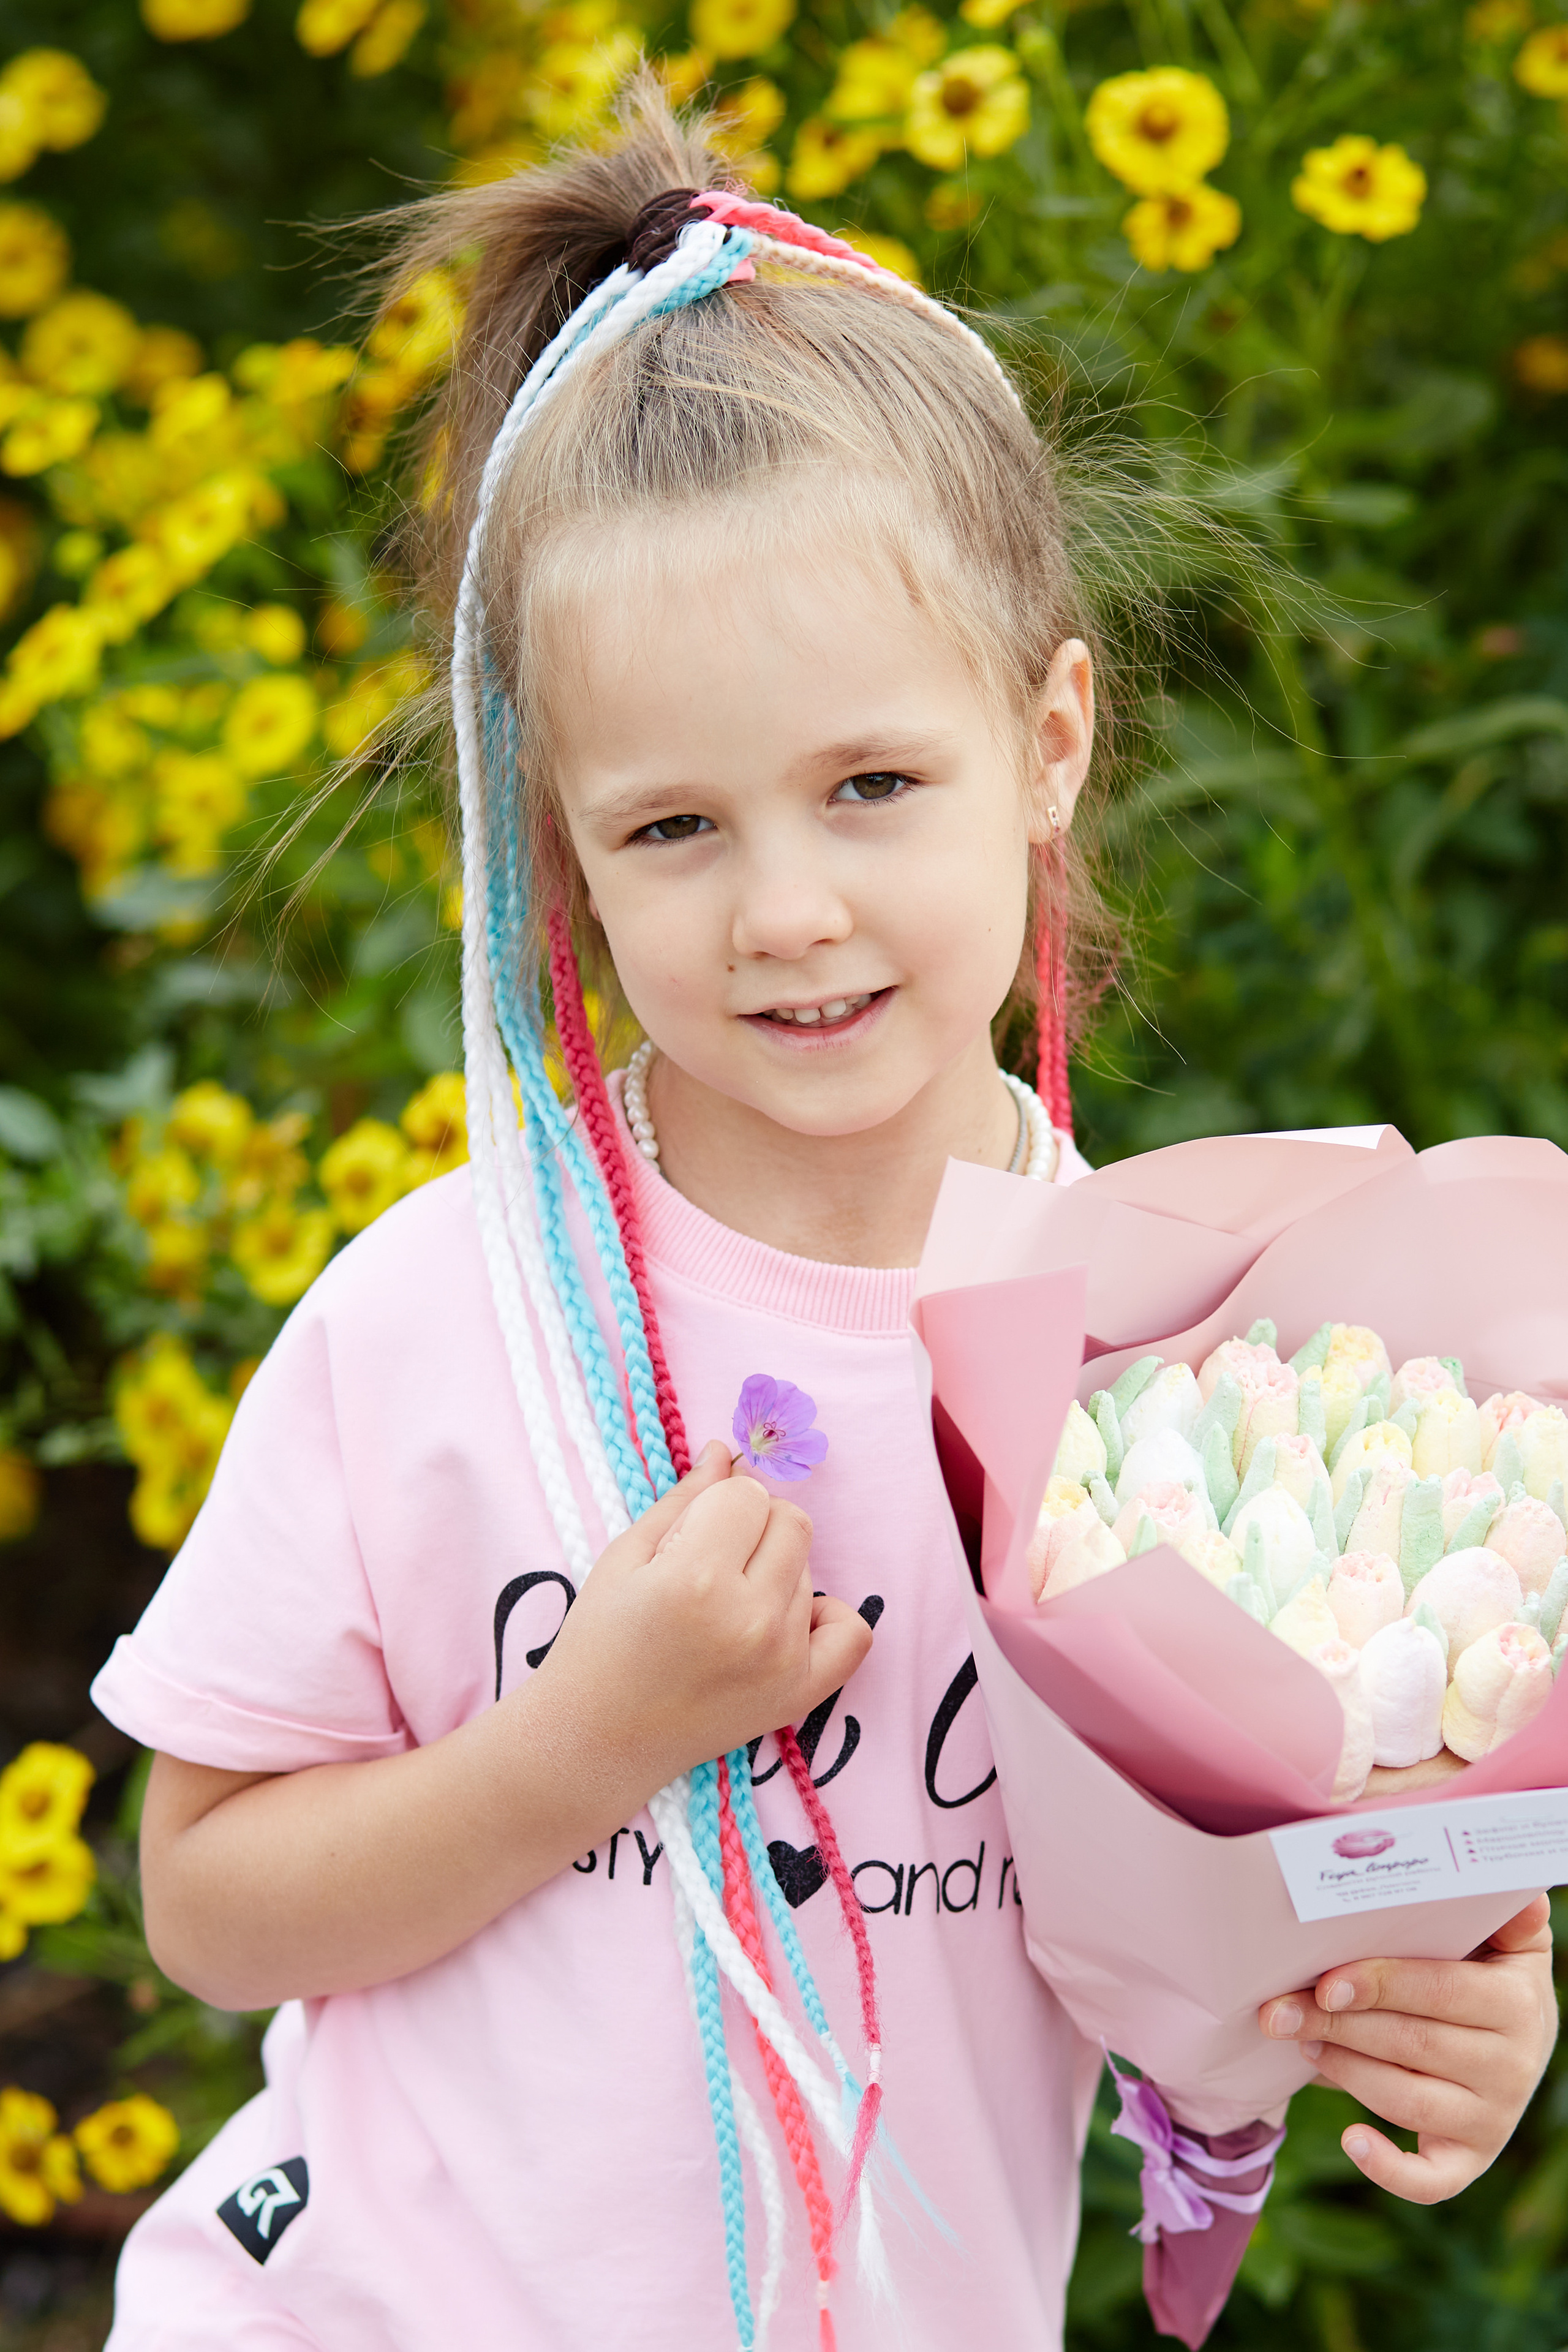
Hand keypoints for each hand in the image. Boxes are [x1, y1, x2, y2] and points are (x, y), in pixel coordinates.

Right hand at [541, 1439, 872, 1792]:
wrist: (596, 1741)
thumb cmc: (598, 1643)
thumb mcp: (625, 1558)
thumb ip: (684, 1499)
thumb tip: (726, 1452)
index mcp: (697, 1578)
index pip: (747, 1494)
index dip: (717, 1505)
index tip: (690, 1536)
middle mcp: (750, 1618)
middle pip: (790, 1522)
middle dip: (752, 1528)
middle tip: (709, 1564)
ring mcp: (782, 1659)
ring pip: (808, 1568)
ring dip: (773, 1572)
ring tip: (724, 1607)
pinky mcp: (800, 1695)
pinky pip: (853, 1633)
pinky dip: (825, 1616)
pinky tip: (786, 1619)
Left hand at [1259, 1896, 1558, 2202]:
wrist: (1514, 2041)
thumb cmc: (1486, 1971)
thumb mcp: (1508, 1937)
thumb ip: (1506, 1911)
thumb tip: (1521, 1891)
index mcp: (1518, 2001)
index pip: (1439, 1990)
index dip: (1379, 1984)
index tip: (1325, 1983)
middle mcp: (1513, 2065)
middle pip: (1410, 2043)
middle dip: (1335, 2026)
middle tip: (1278, 2011)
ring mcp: (1493, 2118)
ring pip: (1406, 2099)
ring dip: (1343, 2071)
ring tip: (1302, 2043)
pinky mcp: (1471, 2159)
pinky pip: (1433, 2181)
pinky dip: (1390, 2170)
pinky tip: (1350, 2140)